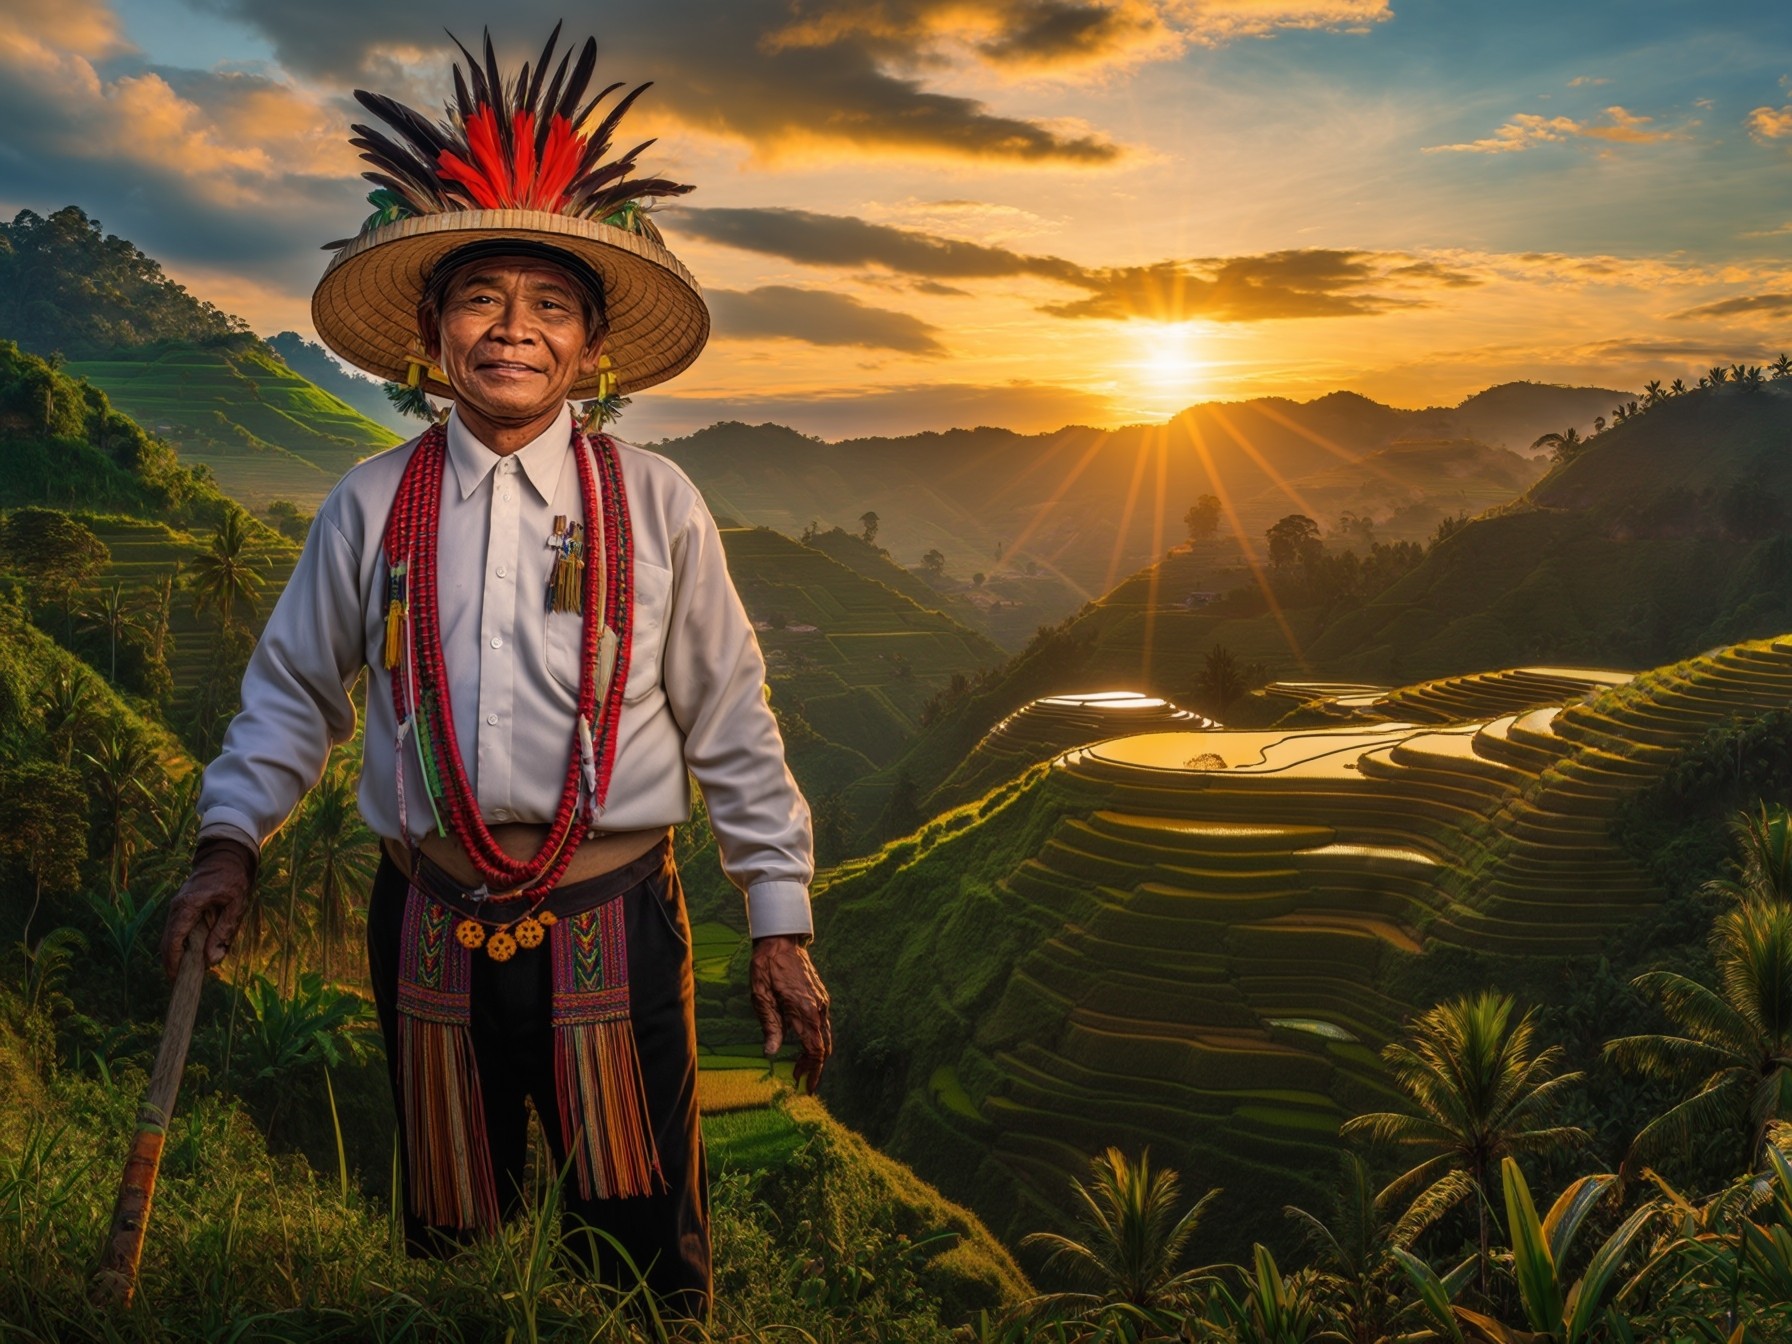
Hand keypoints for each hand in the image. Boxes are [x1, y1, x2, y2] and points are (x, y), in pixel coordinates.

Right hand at [159, 838, 257, 979]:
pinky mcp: (180, 908)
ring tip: (188, 972)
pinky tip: (191, 955)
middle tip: (182, 982)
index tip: (176, 979)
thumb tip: (211, 960)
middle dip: (172, 963)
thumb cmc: (233, 879)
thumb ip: (224, 932)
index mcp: (188, 906)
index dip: (173, 961)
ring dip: (176, 955)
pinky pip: (176, 930)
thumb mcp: (236, 905)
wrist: (225, 856)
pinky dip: (180, 944)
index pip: (174, 940)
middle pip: (167, 941)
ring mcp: (176, 907)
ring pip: (170, 937)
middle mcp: (177, 907)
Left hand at [750, 934, 831, 1093]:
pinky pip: (822, 1023)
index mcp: (805, 1011)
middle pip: (824, 1047)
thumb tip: (771, 1053)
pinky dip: (815, 1038)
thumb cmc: (767, 968)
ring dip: (814, 1053)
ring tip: (798, 1066)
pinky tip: (801, 1042)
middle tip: (799, 1079)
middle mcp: (818, 1008)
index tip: (804, 1085)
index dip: (813, 1071)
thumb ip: (770, 1027)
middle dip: (814, 1067)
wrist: (781, 940)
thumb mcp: (761, 998)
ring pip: (825, 1036)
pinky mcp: (820, 996)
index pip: (816, 1050)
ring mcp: (821, 1001)